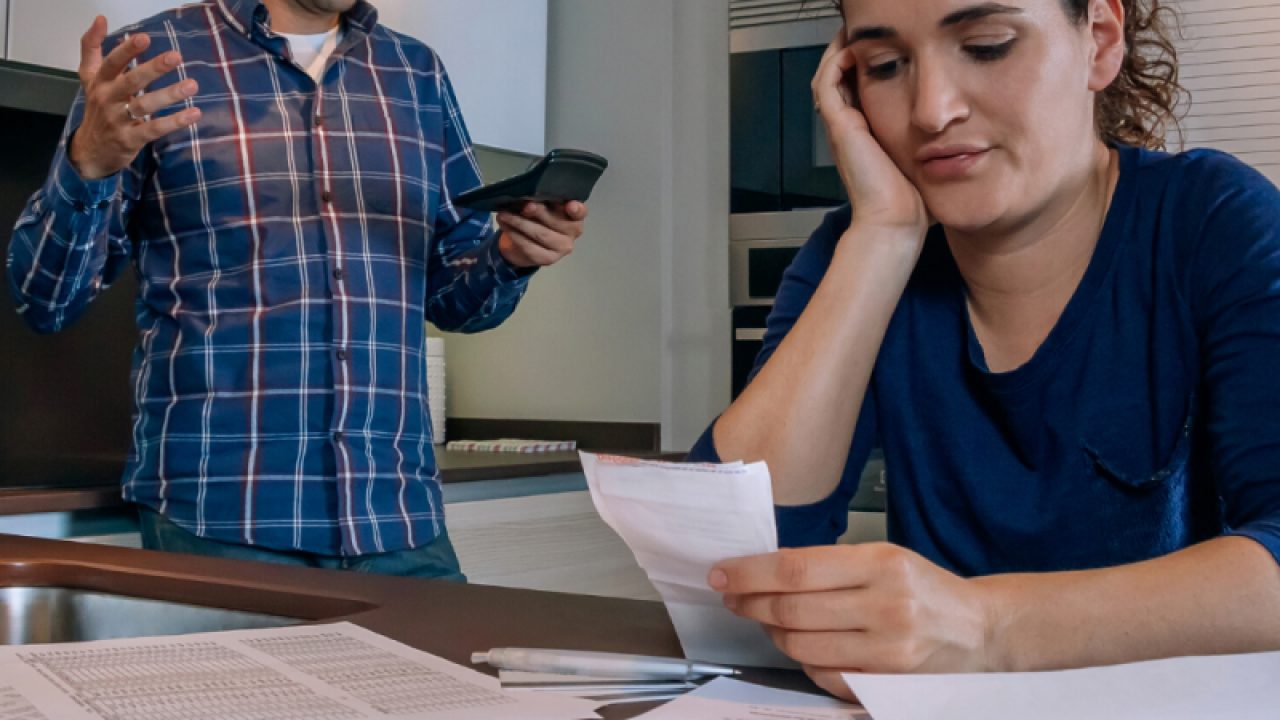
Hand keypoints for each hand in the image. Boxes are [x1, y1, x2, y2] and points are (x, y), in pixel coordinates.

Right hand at [69, 16, 201, 180]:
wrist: (91, 150)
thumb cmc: (98, 107)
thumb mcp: (89, 77)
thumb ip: (92, 47)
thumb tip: (100, 18)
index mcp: (100, 82)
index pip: (111, 63)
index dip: (126, 50)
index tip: (144, 38)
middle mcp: (107, 99)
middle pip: (130, 81)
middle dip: (153, 68)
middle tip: (176, 56)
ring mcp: (118, 120)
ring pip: (145, 105)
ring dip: (169, 94)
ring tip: (192, 85)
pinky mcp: (130, 139)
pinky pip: (154, 129)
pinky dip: (175, 122)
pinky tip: (194, 113)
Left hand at [495, 201, 587, 267]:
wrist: (526, 241)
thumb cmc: (537, 216)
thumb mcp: (542, 204)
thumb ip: (541, 200)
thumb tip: (528, 198)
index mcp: (575, 215)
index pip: (580, 212)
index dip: (576, 209)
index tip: (570, 206)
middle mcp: (573, 232)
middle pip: (557, 222)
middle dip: (539, 212)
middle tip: (524, 205)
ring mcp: (562, 248)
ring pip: (541, 234)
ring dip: (520, 223)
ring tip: (504, 214)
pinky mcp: (548, 259)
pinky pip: (529, 247)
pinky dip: (515, 234)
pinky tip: (505, 225)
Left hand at [710, 544, 992, 700]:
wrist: (979, 629)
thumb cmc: (924, 588)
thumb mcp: (884, 558)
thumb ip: (832, 564)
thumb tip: (765, 569)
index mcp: (881, 563)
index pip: (796, 569)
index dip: (750, 573)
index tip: (721, 574)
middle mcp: (885, 605)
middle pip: (792, 609)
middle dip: (751, 603)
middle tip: (733, 598)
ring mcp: (887, 650)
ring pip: (801, 645)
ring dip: (772, 632)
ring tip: (767, 620)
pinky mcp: (888, 683)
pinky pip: (823, 675)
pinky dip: (802, 662)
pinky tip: (800, 646)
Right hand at [813, 32, 927, 236]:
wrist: (895, 223)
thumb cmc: (912, 203)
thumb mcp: (925, 162)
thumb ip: (932, 145)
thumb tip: (960, 132)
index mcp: (867, 137)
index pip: (858, 90)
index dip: (868, 67)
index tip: (888, 49)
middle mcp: (850, 130)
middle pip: (841, 79)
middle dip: (854, 53)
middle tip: (869, 35)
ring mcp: (842, 127)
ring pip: (829, 76)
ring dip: (841, 51)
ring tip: (858, 34)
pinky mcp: (840, 126)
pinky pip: (827, 83)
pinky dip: (835, 62)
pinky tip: (854, 49)